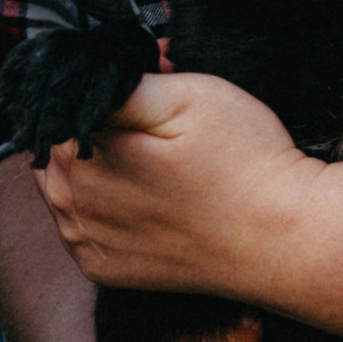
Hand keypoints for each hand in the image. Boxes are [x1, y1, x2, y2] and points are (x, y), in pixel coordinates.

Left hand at [33, 70, 331, 299]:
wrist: (282, 241)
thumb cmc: (244, 162)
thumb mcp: (187, 95)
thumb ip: (119, 83)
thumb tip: (83, 72)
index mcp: (81, 151)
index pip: (64, 98)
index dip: (110, 87)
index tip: (153, 89)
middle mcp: (69, 199)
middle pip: (60, 141)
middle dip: (101, 125)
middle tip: (164, 128)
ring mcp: (83, 240)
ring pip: (64, 182)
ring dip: (97, 166)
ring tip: (160, 166)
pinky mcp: (102, 269)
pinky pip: (80, 225)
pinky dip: (101, 207)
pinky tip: (147, 201)